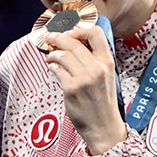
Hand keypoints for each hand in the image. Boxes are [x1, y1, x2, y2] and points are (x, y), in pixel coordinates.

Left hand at [42, 25, 127, 154]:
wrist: (103, 126)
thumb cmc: (103, 102)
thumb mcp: (107, 77)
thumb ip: (95, 61)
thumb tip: (75, 45)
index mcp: (108, 62)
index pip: (96, 33)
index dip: (79, 30)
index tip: (69, 32)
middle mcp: (97, 68)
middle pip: (73, 42)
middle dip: (58, 37)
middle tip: (49, 37)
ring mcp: (83, 78)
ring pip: (62, 55)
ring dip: (52, 53)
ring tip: (50, 57)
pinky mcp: (71, 89)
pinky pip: (57, 70)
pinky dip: (51, 66)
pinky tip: (51, 68)